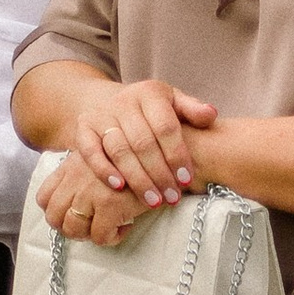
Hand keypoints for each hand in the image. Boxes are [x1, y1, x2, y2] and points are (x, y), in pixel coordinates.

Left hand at [35, 148, 160, 249]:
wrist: (164, 154)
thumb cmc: (138, 157)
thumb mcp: (103, 156)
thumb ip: (86, 173)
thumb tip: (77, 199)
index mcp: (71, 165)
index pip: (44, 197)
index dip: (56, 212)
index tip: (75, 216)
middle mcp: (76, 177)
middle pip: (53, 216)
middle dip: (69, 229)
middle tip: (90, 228)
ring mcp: (90, 191)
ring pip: (73, 229)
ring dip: (88, 235)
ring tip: (107, 229)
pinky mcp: (110, 205)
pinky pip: (99, 236)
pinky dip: (111, 238)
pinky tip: (125, 227)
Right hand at [66, 75, 216, 202]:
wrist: (108, 103)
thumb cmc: (150, 110)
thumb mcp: (172, 102)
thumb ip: (192, 109)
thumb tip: (210, 115)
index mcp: (150, 93)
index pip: (165, 126)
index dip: (177, 154)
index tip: (186, 180)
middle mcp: (124, 102)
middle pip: (143, 142)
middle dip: (160, 174)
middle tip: (172, 198)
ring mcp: (101, 115)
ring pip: (119, 150)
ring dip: (138, 179)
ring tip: (153, 201)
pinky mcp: (83, 129)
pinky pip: (91, 152)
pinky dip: (104, 170)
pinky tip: (120, 188)